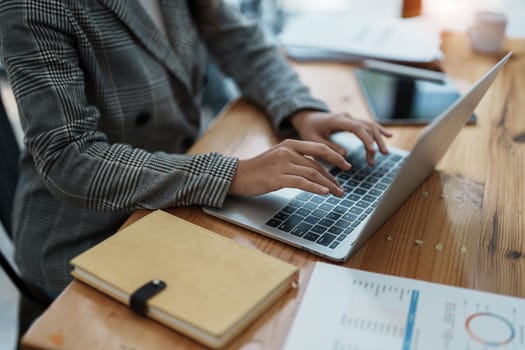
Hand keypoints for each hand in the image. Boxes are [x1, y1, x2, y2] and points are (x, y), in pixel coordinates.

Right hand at [229, 139, 350, 196]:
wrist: (237, 175)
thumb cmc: (258, 169)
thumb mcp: (279, 158)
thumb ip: (296, 160)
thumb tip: (316, 170)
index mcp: (289, 145)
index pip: (318, 149)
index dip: (335, 157)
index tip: (347, 166)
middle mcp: (288, 152)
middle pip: (317, 165)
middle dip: (333, 177)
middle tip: (342, 188)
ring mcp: (282, 164)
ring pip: (312, 174)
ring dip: (328, 185)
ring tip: (337, 194)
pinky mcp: (277, 178)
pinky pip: (301, 183)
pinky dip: (315, 188)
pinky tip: (324, 193)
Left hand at [290, 110, 392, 164]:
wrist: (307, 117)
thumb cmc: (309, 129)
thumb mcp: (313, 140)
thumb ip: (328, 147)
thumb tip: (344, 156)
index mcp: (337, 120)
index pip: (356, 128)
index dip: (366, 139)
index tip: (372, 151)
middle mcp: (346, 117)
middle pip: (366, 127)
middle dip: (373, 144)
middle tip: (373, 161)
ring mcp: (351, 118)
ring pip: (369, 126)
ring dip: (378, 139)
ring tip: (383, 153)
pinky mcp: (352, 121)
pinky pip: (368, 124)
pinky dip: (378, 130)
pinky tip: (389, 136)